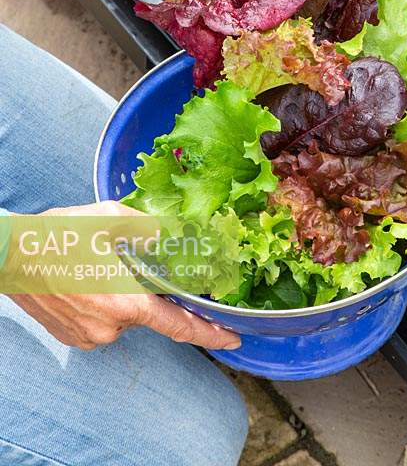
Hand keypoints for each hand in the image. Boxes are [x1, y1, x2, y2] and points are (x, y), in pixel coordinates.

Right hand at [9, 202, 239, 351]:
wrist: (12, 255)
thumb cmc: (61, 235)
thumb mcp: (113, 220)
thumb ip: (153, 231)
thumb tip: (178, 238)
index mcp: (126, 303)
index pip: (179, 326)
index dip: (210, 333)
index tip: (233, 339)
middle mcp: (111, 328)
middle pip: (149, 312)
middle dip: (148, 290)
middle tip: (127, 262)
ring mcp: (90, 336)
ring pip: (125, 316)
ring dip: (123, 295)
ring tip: (99, 267)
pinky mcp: (75, 337)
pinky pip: (104, 322)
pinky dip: (105, 303)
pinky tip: (89, 280)